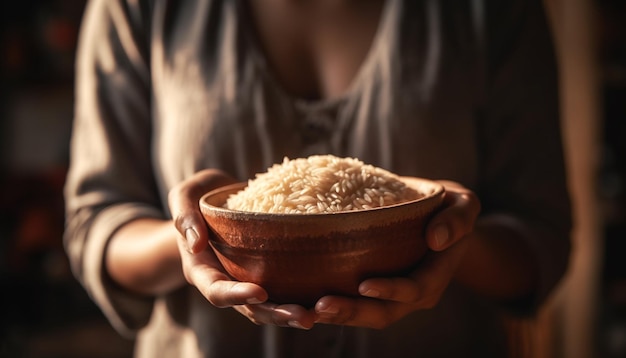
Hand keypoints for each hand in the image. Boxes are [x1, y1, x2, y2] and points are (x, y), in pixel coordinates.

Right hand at [168, 169, 316, 328]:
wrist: (215, 200)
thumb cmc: (197, 197)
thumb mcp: (184, 196)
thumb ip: (183, 214)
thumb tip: (196, 243)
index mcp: (201, 269)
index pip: (216, 289)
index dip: (236, 295)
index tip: (259, 292)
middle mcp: (226, 281)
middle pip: (249, 308)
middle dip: (275, 314)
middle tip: (303, 318)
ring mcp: (248, 279)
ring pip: (269, 304)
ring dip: (292, 312)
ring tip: (316, 315)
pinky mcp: (268, 271)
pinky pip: (284, 288)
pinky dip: (302, 296)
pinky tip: (325, 296)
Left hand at [313, 180, 480, 327]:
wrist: (438, 217)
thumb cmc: (449, 208)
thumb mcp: (464, 204)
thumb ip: (458, 219)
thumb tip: (436, 239)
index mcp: (433, 276)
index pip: (413, 290)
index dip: (391, 290)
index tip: (364, 285)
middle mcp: (411, 295)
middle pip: (383, 313)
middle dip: (353, 312)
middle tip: (322, 306)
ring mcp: (391, 296)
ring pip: (364, 315)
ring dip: (336, 315)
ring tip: (307, 310)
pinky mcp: (372, 290)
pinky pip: (352, 303)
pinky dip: (330, 307)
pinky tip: (302, 301)